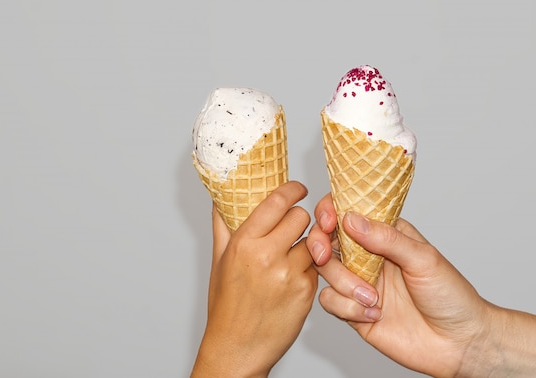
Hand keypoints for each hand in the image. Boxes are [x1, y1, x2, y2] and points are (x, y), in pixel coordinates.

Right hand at [191, 181, 316, 377]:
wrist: (237, 347)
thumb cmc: (225, 304)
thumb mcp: (219, 260)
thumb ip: (223, 225)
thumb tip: (223, 197)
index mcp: (244, 244)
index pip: (277, 201)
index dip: (292, 189)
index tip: (298, 188)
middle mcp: (267, 257)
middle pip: (301, 217)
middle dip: (298, 218)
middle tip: (292, 225)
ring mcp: (290, 275)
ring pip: (313, 240)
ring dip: (307, 242)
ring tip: (292, 253)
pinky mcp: (306, 292)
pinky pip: (316, 266)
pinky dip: (309, 267)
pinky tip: (293, 276)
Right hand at [306, 193, 491, 376]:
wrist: (459, 344)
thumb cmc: (451, 296)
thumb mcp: (424, 259)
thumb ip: (387, 238)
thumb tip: (352, 219)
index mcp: (385, 234)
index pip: (348, 211)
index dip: (330, 211)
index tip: (329, 220)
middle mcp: (367, 255)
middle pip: (326, 238)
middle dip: (319, 244)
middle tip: (325, 254)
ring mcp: (358, 281)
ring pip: (324, 270)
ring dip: (343, 283)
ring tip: (373, 298)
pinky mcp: (353, 309)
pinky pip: (329, 301)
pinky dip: (347, 307)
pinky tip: (374, 314)